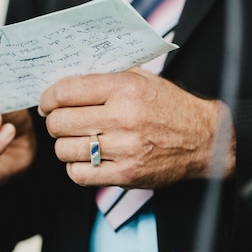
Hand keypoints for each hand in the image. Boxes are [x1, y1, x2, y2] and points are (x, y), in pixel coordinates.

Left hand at [38, 67, 234, 188]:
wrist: (204, 139)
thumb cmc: (169, 106)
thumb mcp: (141, 79)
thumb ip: (105, 76)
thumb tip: (63, 80)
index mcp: (124, 88)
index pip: (66, 92)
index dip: (47, 98)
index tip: (47, 103)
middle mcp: (123, 117)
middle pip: (60, 122)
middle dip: (54, 122)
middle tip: (61, 122)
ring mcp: (125, 149)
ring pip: (64, 150)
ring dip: (64, 145)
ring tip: (75, 141)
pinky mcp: (127, 175)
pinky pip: (79, 175)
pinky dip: (76, 168)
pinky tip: (85, 159)